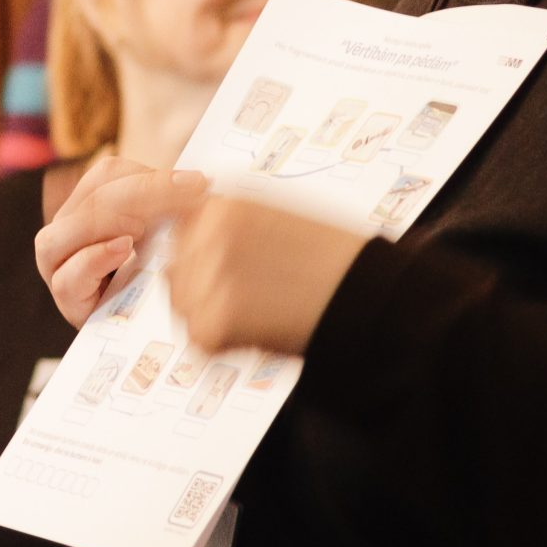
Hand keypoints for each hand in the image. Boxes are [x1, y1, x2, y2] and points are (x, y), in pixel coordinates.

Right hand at [34, 156, 209, 325]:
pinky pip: (68, 276)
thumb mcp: (161, 234)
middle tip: (187, 200)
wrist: (139, 330)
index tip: (197, 183)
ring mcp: (59, 262)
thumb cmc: (150, 275)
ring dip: (111, 220)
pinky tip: (123, 249)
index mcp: (87, 202)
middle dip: (145, 193)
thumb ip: (168, 206)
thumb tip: (199, 182)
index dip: (152, 175)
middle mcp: (66, 226)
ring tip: (146, 227)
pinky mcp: (66, 298)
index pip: (108, 173)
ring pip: (70, 228)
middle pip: (94, 194)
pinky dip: (95, 258)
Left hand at [164, 196, 366, 356]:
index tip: (210, 267)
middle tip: (250, 297)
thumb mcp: (276, 216)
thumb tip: (186, 239)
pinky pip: (199, 339)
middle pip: (175, 267)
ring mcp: (209, 275)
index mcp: (224, 202)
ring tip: (260, 312)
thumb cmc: (334, 260)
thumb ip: (227, 222)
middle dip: (200, 285)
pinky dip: (225, 344)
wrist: (371, 296)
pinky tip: (262, 330)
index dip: (192, 251)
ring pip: (182, 304)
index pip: (177, 225)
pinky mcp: (214, 321)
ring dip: (210, 314)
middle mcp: (209, 232)